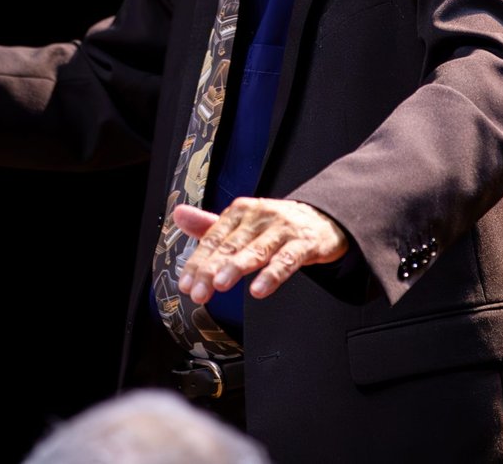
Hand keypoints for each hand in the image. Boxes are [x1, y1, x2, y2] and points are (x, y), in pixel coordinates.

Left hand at [172, 198, 348, 302]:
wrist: (323, 218)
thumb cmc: (277, 224)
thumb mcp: (243, 222)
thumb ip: (210, 224)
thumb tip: (179, 215)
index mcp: (241, 211)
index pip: (213, 238)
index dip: (197, 262)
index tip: (186, 283)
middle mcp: (260, 216)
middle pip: (231, 245)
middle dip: (211, 270)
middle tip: (198, 292)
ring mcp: (283, 229)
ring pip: (256, 250)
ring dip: (236, 267)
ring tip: (220, 284)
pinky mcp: (304, 243)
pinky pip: (286, 261)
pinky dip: (272, 275)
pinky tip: (259, 289)